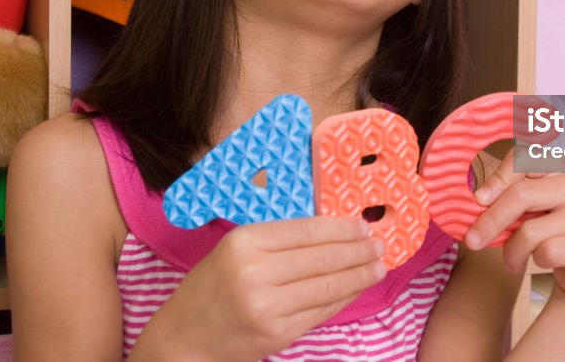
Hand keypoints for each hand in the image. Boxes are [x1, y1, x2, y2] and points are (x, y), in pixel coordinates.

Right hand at [150, 216, 385, 361]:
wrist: (185, 338)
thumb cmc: (212, 288)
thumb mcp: (235, 250)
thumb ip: (278, 240)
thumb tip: (334, 232)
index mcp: (245, 242)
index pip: (306, 231)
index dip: (341, 228)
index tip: (363, 226)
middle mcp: (256, 272)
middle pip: (322, 258)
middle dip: (358, 251)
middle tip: (379, 244)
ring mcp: (269, 306)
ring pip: (327, 286)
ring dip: (359, 275)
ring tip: (378, 266)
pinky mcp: (279, 333)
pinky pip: (321, 311)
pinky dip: (344, 298)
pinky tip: (356, 288)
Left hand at [463, 149, 564, 311]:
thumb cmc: (555, 235)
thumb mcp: (534, 210)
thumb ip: (512, 198)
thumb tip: (477, 200)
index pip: (526, 159)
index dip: (498, 178)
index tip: (478, 200)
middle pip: (522, 195)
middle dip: (490, 220)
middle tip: (472, 240)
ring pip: (531, 230)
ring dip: (512, 251)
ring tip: (512, 260)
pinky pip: (549, 252)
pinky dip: (535, 261)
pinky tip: (541, 263)